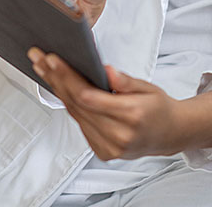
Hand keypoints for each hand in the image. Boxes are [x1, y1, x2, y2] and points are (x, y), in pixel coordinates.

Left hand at [27, 49, 182, 159]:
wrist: (169, 133)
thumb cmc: (160, 107)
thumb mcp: (149, 87)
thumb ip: (126, 81)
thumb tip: (106, 70)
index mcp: (132, 115)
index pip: (89, 97)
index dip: (68, 78)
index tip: (54, 60)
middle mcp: (118, 135)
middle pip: (77, 105)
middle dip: (57, 79)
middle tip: (41, 59)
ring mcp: (108, 147)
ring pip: (76, 115)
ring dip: (58, 91)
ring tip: (46, 70)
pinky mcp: (102, 151)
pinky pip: (81, 124)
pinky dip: (70, 105)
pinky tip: (61, 88)